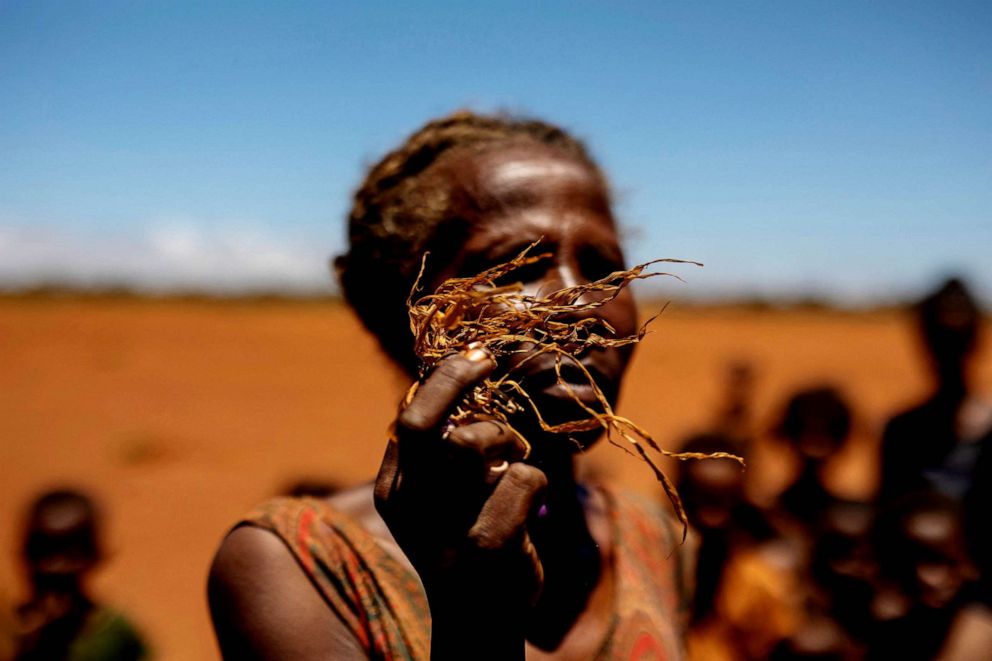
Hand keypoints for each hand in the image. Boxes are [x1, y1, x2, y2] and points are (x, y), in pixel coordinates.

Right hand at [374, 346, 546, 658]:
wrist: (477, 621)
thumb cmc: (463, 543)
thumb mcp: (437, 499)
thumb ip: (439, 452)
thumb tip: (455, 378)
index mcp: (394, 489)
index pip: (409, 417)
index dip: (443, 378)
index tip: (475, 357)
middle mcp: (410, 505)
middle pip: (428, 423)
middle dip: (459, 379)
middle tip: (486, 363)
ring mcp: (444, 527)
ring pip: (472, 443)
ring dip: (506, 439)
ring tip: (515, 456)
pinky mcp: (484, 546)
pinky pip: (521, 480)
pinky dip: (534, 479)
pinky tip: (531, 498)